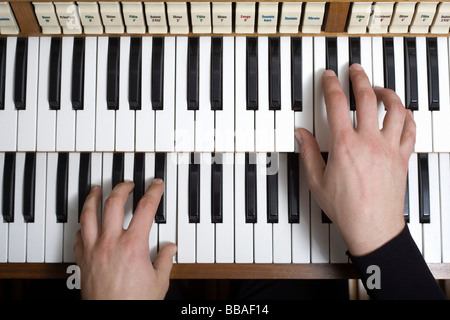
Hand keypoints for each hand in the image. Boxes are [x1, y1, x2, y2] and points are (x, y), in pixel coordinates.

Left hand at [74, 179, 176, 299]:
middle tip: (128, 183)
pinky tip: (85, 221)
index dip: (153, 192)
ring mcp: (94, 250)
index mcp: (133, 245)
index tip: (156, 185)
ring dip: (93, 197)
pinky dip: (82, 224)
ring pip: (89, 214)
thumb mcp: (159, 282)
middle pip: (113, 203)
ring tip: (97, 189)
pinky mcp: (83, 261)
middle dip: (122, 188)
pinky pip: (78, 235)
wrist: (114, 318)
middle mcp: (111, 243)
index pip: (145, 208)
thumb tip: (171, 248)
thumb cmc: (135, 303)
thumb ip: (166, 260)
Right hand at [295, 63, 415, 256]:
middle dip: (360, 78)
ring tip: (380, 89)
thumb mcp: (317, 180)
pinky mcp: (402, 157)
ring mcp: (389, 148)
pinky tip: (402, 113)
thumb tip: (301, 135)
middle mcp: (369, 141)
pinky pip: (410, 130)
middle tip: (355, 70)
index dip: (330, 85)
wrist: (372, 227)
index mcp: (344, 145)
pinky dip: (407, 117)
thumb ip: (309, 153)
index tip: (329, 76)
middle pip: (367, 97)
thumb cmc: (346, 208)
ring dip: (388, 93)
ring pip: (395, 109)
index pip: (335, 104)